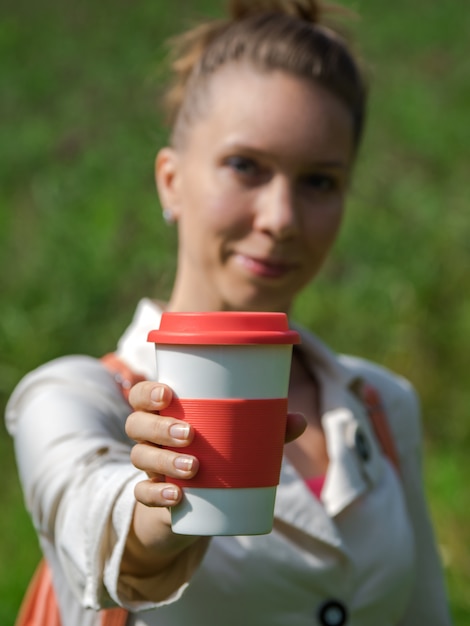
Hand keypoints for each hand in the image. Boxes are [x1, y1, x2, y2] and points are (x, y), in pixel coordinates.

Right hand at [126, 381, 306, 507]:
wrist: (194, 506)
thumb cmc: (216, 456)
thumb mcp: (238, 442)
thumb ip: (266, 430)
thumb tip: (299, 420)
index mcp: (165, 414)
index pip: (141, 396)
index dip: (147, 393)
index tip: (167, 394)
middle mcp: (149, 438)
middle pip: (136, 424)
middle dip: (160, 427)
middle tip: (189, 434)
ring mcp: (149, 468)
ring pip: (140, 457)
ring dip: (163, 461)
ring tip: (193, 467)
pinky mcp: (152, 497)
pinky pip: (143, 495)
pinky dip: (157, 495)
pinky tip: (177, 497)